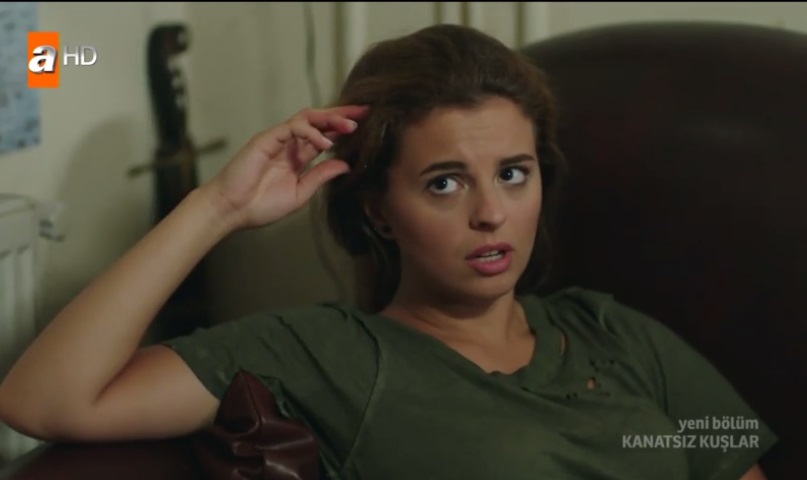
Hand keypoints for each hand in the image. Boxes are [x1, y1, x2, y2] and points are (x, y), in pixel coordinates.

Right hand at [201, 105, 367, 230]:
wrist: (232, 211)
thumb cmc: (260, 206)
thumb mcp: (301, 193)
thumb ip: (321, 176)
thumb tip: (346, 165)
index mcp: (299, 157)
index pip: (326, 136)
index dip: (344, 129)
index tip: (367, 125)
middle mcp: (290, 145)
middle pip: (319, 120)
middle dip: (342, 115)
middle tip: (365, 112)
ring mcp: (278, 139)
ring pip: (307, 117)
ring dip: (330, 119)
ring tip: (350, 126)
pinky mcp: (266, 139)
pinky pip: (292, 128)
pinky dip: (310, 132)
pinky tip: (324, 143)